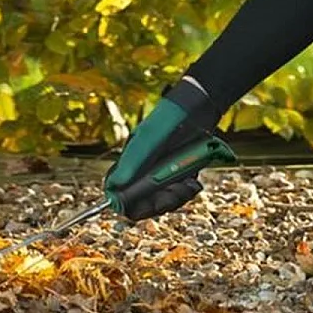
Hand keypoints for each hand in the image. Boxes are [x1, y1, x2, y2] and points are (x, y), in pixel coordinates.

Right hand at [104, 76, 221, 220]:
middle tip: (175, 191)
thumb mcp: (149, 139)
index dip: (129, 204)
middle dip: (160, 202)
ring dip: (177, 197)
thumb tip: (113, 186)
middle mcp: (145, 172)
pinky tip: (194, 182)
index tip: (146, 205)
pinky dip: (187, 191)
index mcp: (131, 164)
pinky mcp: (180, 173)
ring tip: (188, 184)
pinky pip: (180, 193)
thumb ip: (133, 161)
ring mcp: (163, 173)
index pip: (121, 194)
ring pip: (164, 201)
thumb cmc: (169, 119)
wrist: (199, 107)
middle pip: (145, 203)